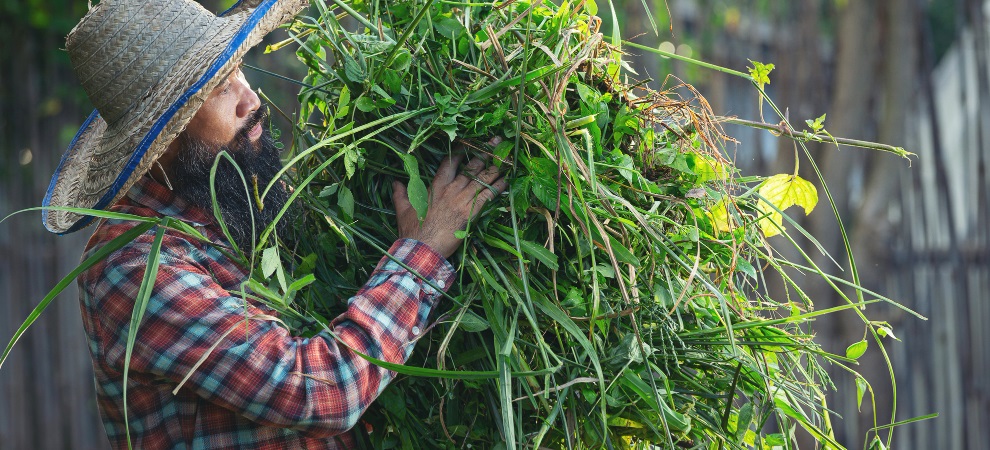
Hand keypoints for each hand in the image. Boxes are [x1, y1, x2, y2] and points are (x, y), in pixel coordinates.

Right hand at [392, 149, 507, 258]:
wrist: (422, 249)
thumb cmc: (412, 231)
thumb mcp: (403, 210)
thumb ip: (400, 193)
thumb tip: (394, 182)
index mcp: (436, 187)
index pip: (450, 163)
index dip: (461, 152)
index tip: (471, 143)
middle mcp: (451, 190)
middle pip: (471, 167)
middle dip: (484, 153)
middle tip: (495, 142)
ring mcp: (462, 201)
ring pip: (481, 180)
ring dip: (495, 168)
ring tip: (505, 158)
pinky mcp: (470, 213)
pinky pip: (487, 196)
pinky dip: (497, 188)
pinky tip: (506, 180)